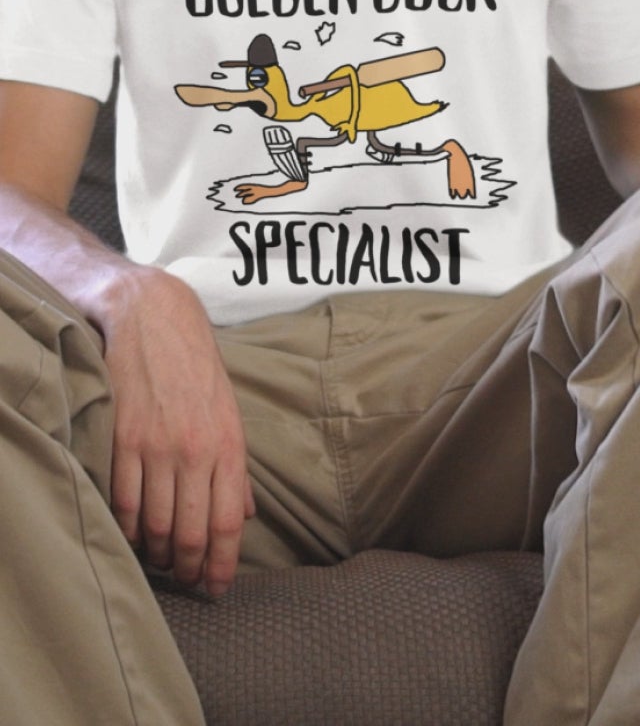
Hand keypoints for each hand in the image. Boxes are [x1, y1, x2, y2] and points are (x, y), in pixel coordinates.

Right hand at [102, 268, 253, 597]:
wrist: (154, 319)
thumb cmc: (196, 368)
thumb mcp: (229, 411)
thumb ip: (237, 467)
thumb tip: (247, 515)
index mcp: (229, 444)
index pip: (229, 523)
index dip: (222, 565)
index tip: (217, 589)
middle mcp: (195, 449)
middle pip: (191, 533)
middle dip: (190, 568)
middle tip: (187, 580)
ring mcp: (157, 445)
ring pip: (156, 525)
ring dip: (158, 554)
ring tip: (162, 561)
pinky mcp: (123, 439)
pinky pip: (124, 502)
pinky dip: (128, 528)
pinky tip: (134, 535)